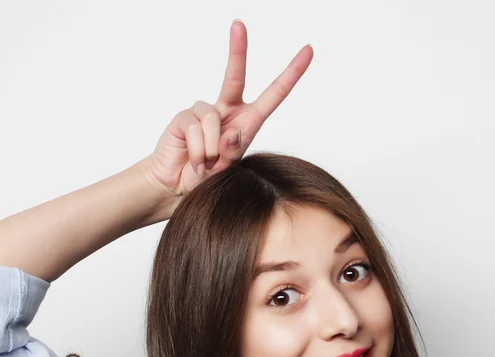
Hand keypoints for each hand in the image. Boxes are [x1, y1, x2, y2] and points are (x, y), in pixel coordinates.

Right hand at [141, 19, 312, 207]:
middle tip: (238, 23)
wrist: (178, 188)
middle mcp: (226, 112)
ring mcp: (203, 112)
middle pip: (234, 77)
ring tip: (206, 165)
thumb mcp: (228, 170)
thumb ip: (233, 153)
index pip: (272, 95)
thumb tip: (232, 132)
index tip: (308, 51)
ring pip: (212, 120)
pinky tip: (194, 162)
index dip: (290, 74)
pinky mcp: (183, 117)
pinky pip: (195, 128)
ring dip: (211, 149)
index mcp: (247, 123)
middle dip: (237, 51)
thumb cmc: (208, 179)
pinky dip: (198, 151)